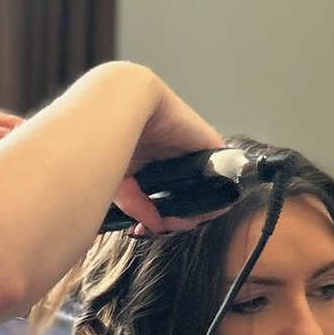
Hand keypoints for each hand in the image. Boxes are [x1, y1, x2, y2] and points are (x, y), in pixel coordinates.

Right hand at [113, 79, 226, 237]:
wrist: (123, 104)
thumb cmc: (111, 136)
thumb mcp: (120, 180)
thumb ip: (137, 206)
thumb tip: (154, 227)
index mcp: (151, 166)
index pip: (163, 200)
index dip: (157, 219)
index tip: (142, 230)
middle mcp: (173, 161)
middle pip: (184, 201)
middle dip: (174, 220)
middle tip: (159, 228)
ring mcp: (192, 155)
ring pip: (202, 195)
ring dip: (191, 215)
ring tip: (174, 222)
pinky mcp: (210, 149)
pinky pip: (222, 181)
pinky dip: (216, 200)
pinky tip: (200, 213)